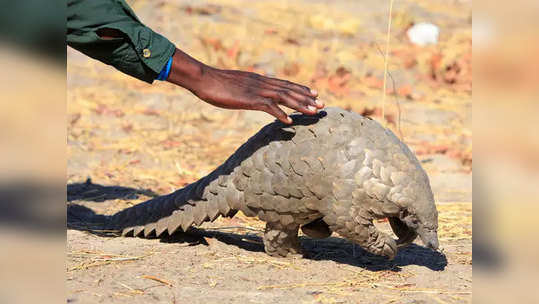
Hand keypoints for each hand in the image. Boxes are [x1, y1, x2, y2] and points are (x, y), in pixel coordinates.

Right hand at [167, 49, 322, 123]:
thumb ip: (247, 89)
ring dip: (301, 105)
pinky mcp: (249, 99)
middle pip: (289, 90)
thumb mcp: (237, 85)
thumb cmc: (216, 83)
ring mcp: (256, 90)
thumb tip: (252, 94)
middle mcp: (262, 83)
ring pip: (284, 97)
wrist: (204, 78)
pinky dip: (280, 114)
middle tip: (323, 104)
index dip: (301, 89)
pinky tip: (289, 121)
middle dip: (308, 98)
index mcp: (259, 80)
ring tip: (315, 112)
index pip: (285, 84)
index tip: (314, 93)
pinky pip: (268, 107)